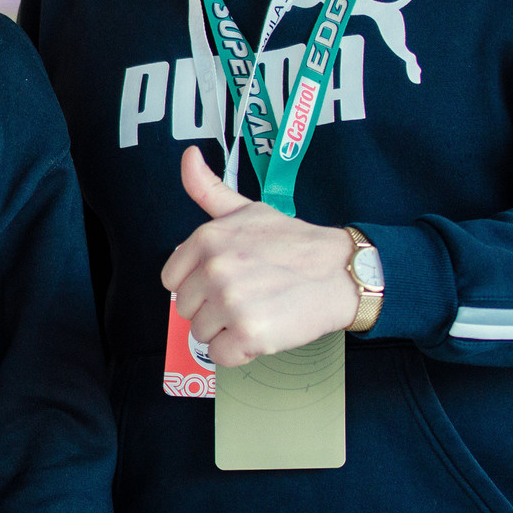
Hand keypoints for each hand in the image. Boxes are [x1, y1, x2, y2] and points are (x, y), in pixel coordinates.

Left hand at [162, 147, 359, 368]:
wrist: (340, 272)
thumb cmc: (293, 243)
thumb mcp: (247, 209)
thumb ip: (208, 189)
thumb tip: (187, 155)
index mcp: (206, 239)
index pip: (172, 280)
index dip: (197, 285)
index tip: (225, 280)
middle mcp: (214, 269)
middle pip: (186, 310)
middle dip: (213, 309)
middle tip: (249, 296)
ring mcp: (230, 302)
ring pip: (202, 335)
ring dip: (227, 331)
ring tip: (259, 310)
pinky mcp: (249, 333)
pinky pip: (222, 356)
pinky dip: (241, 352)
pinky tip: (264, 330)